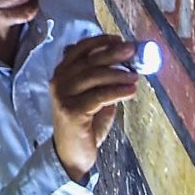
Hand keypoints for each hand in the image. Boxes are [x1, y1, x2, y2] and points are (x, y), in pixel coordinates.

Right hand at [50, 35, 141, 181]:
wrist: (70, 155)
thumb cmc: (84, 125)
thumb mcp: (93, 97)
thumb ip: (101, 79)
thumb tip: (124, 62)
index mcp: (61, 73)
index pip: (80, 49)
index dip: (100, 42)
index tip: (118, 39)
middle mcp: (59, 81)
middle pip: (89, 61)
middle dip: (112, 53)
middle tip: (132, 51)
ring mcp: (63, 96)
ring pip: (95, 77)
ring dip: (118, 74)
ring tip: (135, 77)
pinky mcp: (72, 111)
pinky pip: (99, 96)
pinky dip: (117, 92)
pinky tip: (131, 91)